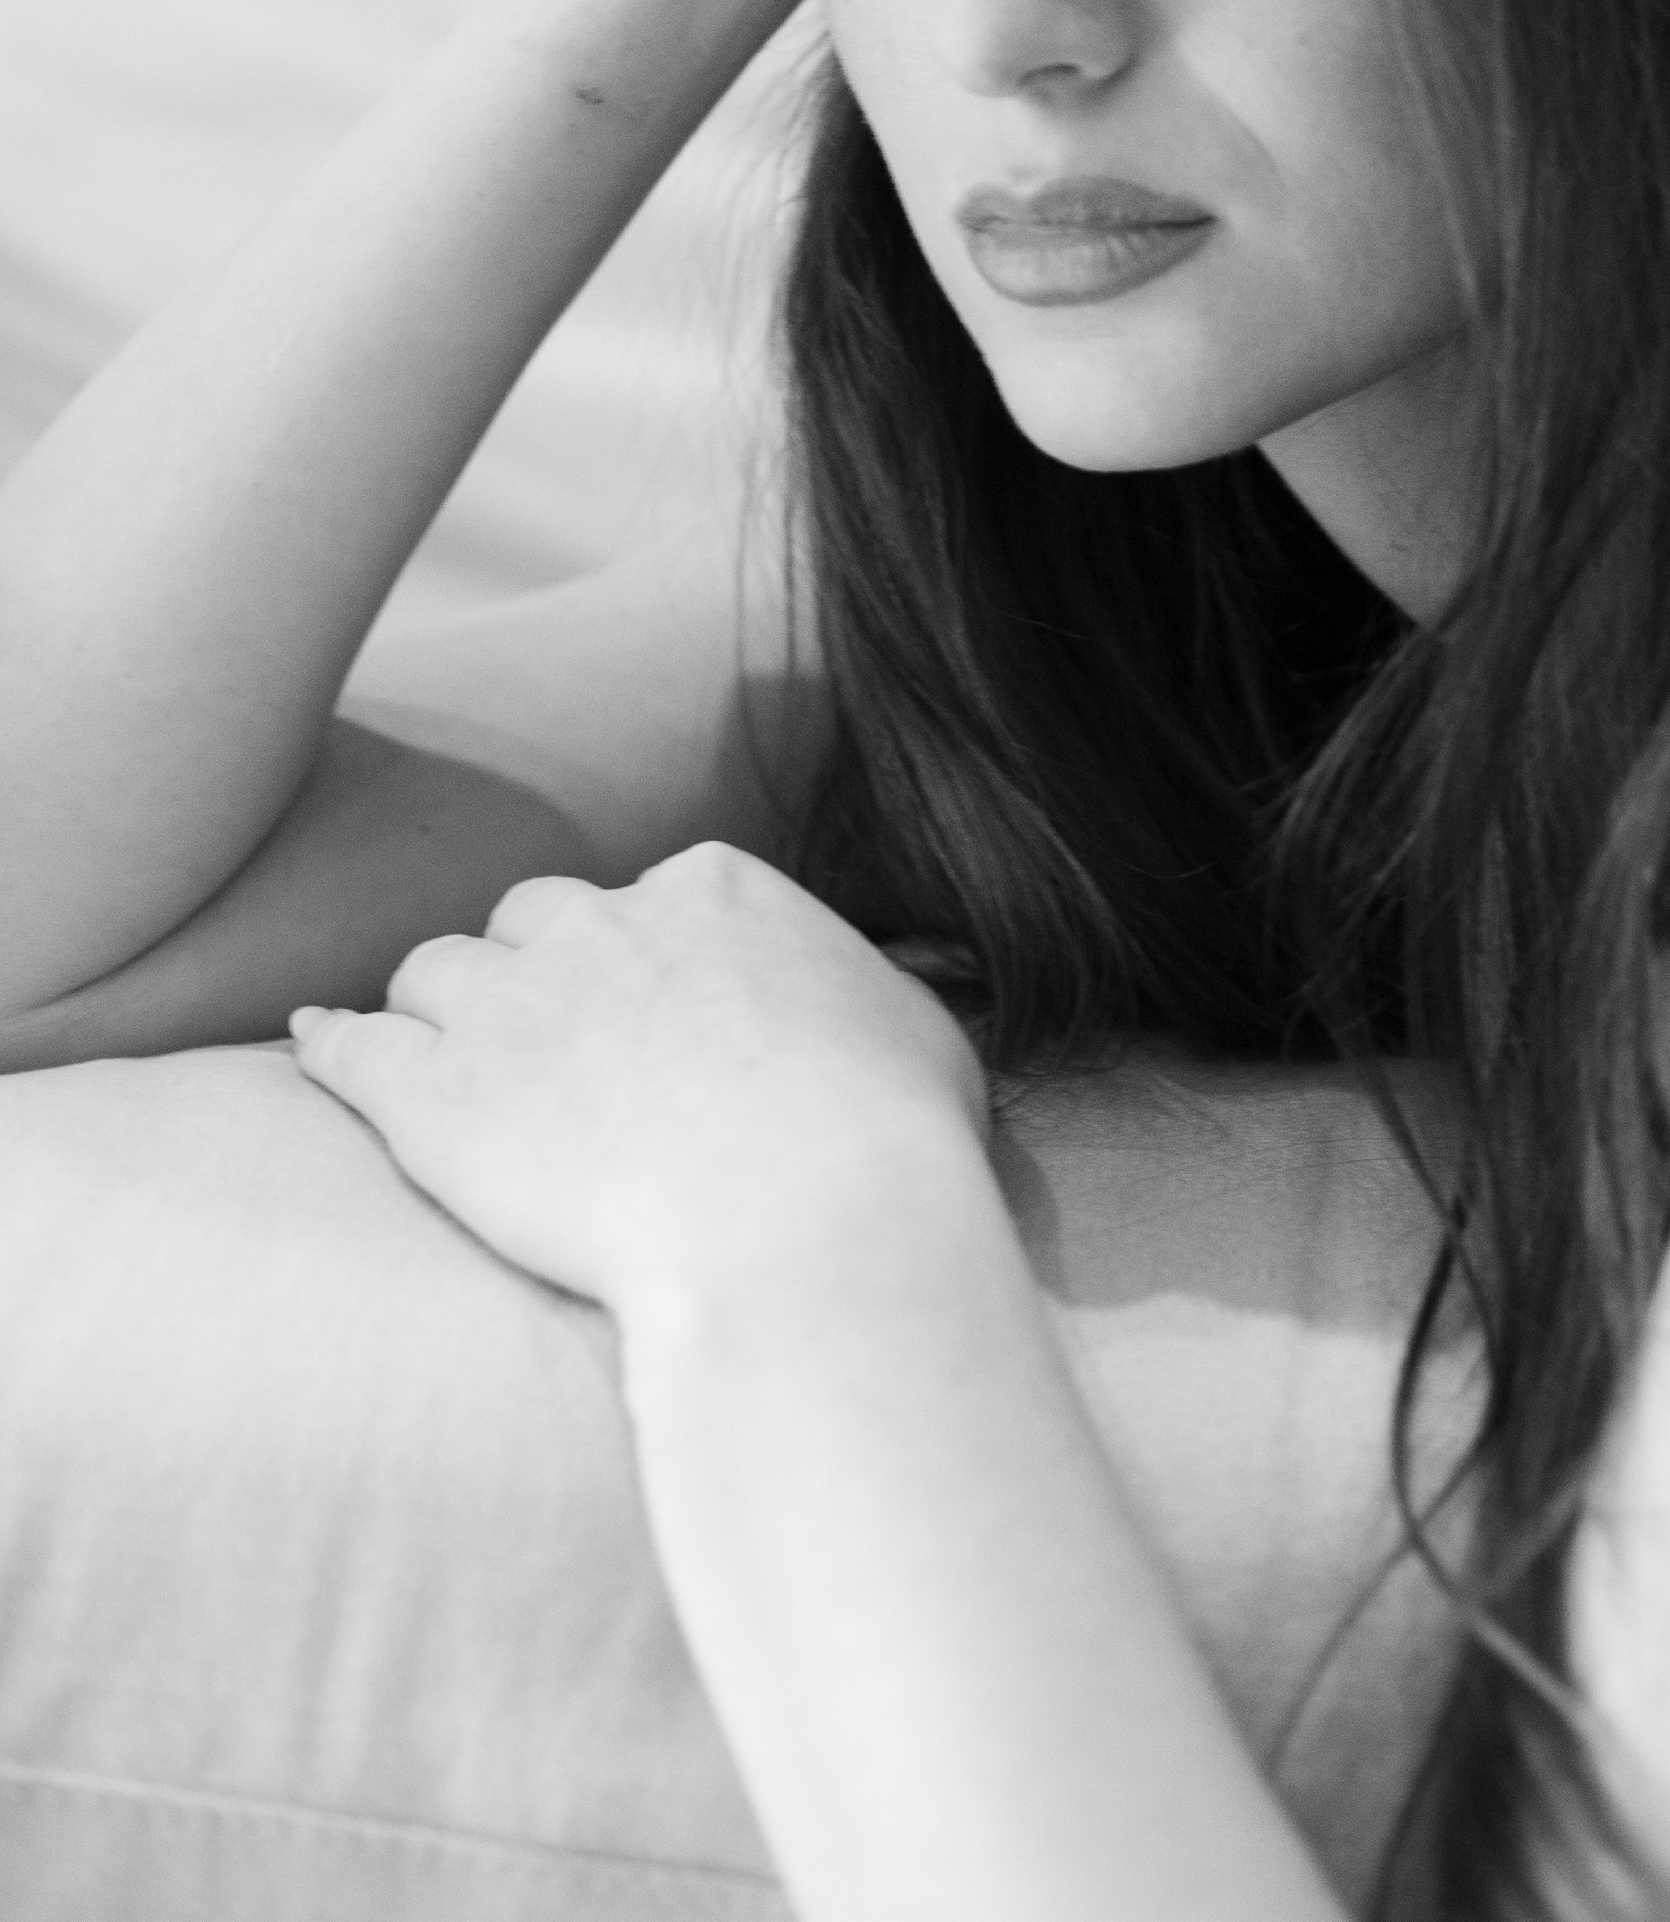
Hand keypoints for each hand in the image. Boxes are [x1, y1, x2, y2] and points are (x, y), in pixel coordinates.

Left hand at [288, 845, 989, 1325]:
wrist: (801, 1223)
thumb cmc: (883, 1139)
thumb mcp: (915, 1029)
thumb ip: (866, 996)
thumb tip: (876, 1005)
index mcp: (712, 888)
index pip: (650, 899)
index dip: (644, 965)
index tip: (649, 1022)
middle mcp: (600, 920)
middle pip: (535, 920)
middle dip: (536, 974)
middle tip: (549, 1053)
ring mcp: (507, 1002)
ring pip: (436, 973)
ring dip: (441, 1012)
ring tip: (439, 1062)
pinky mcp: (433, 1096)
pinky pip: (353, 1046)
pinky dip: (331, 1044)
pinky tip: (312, 1045)